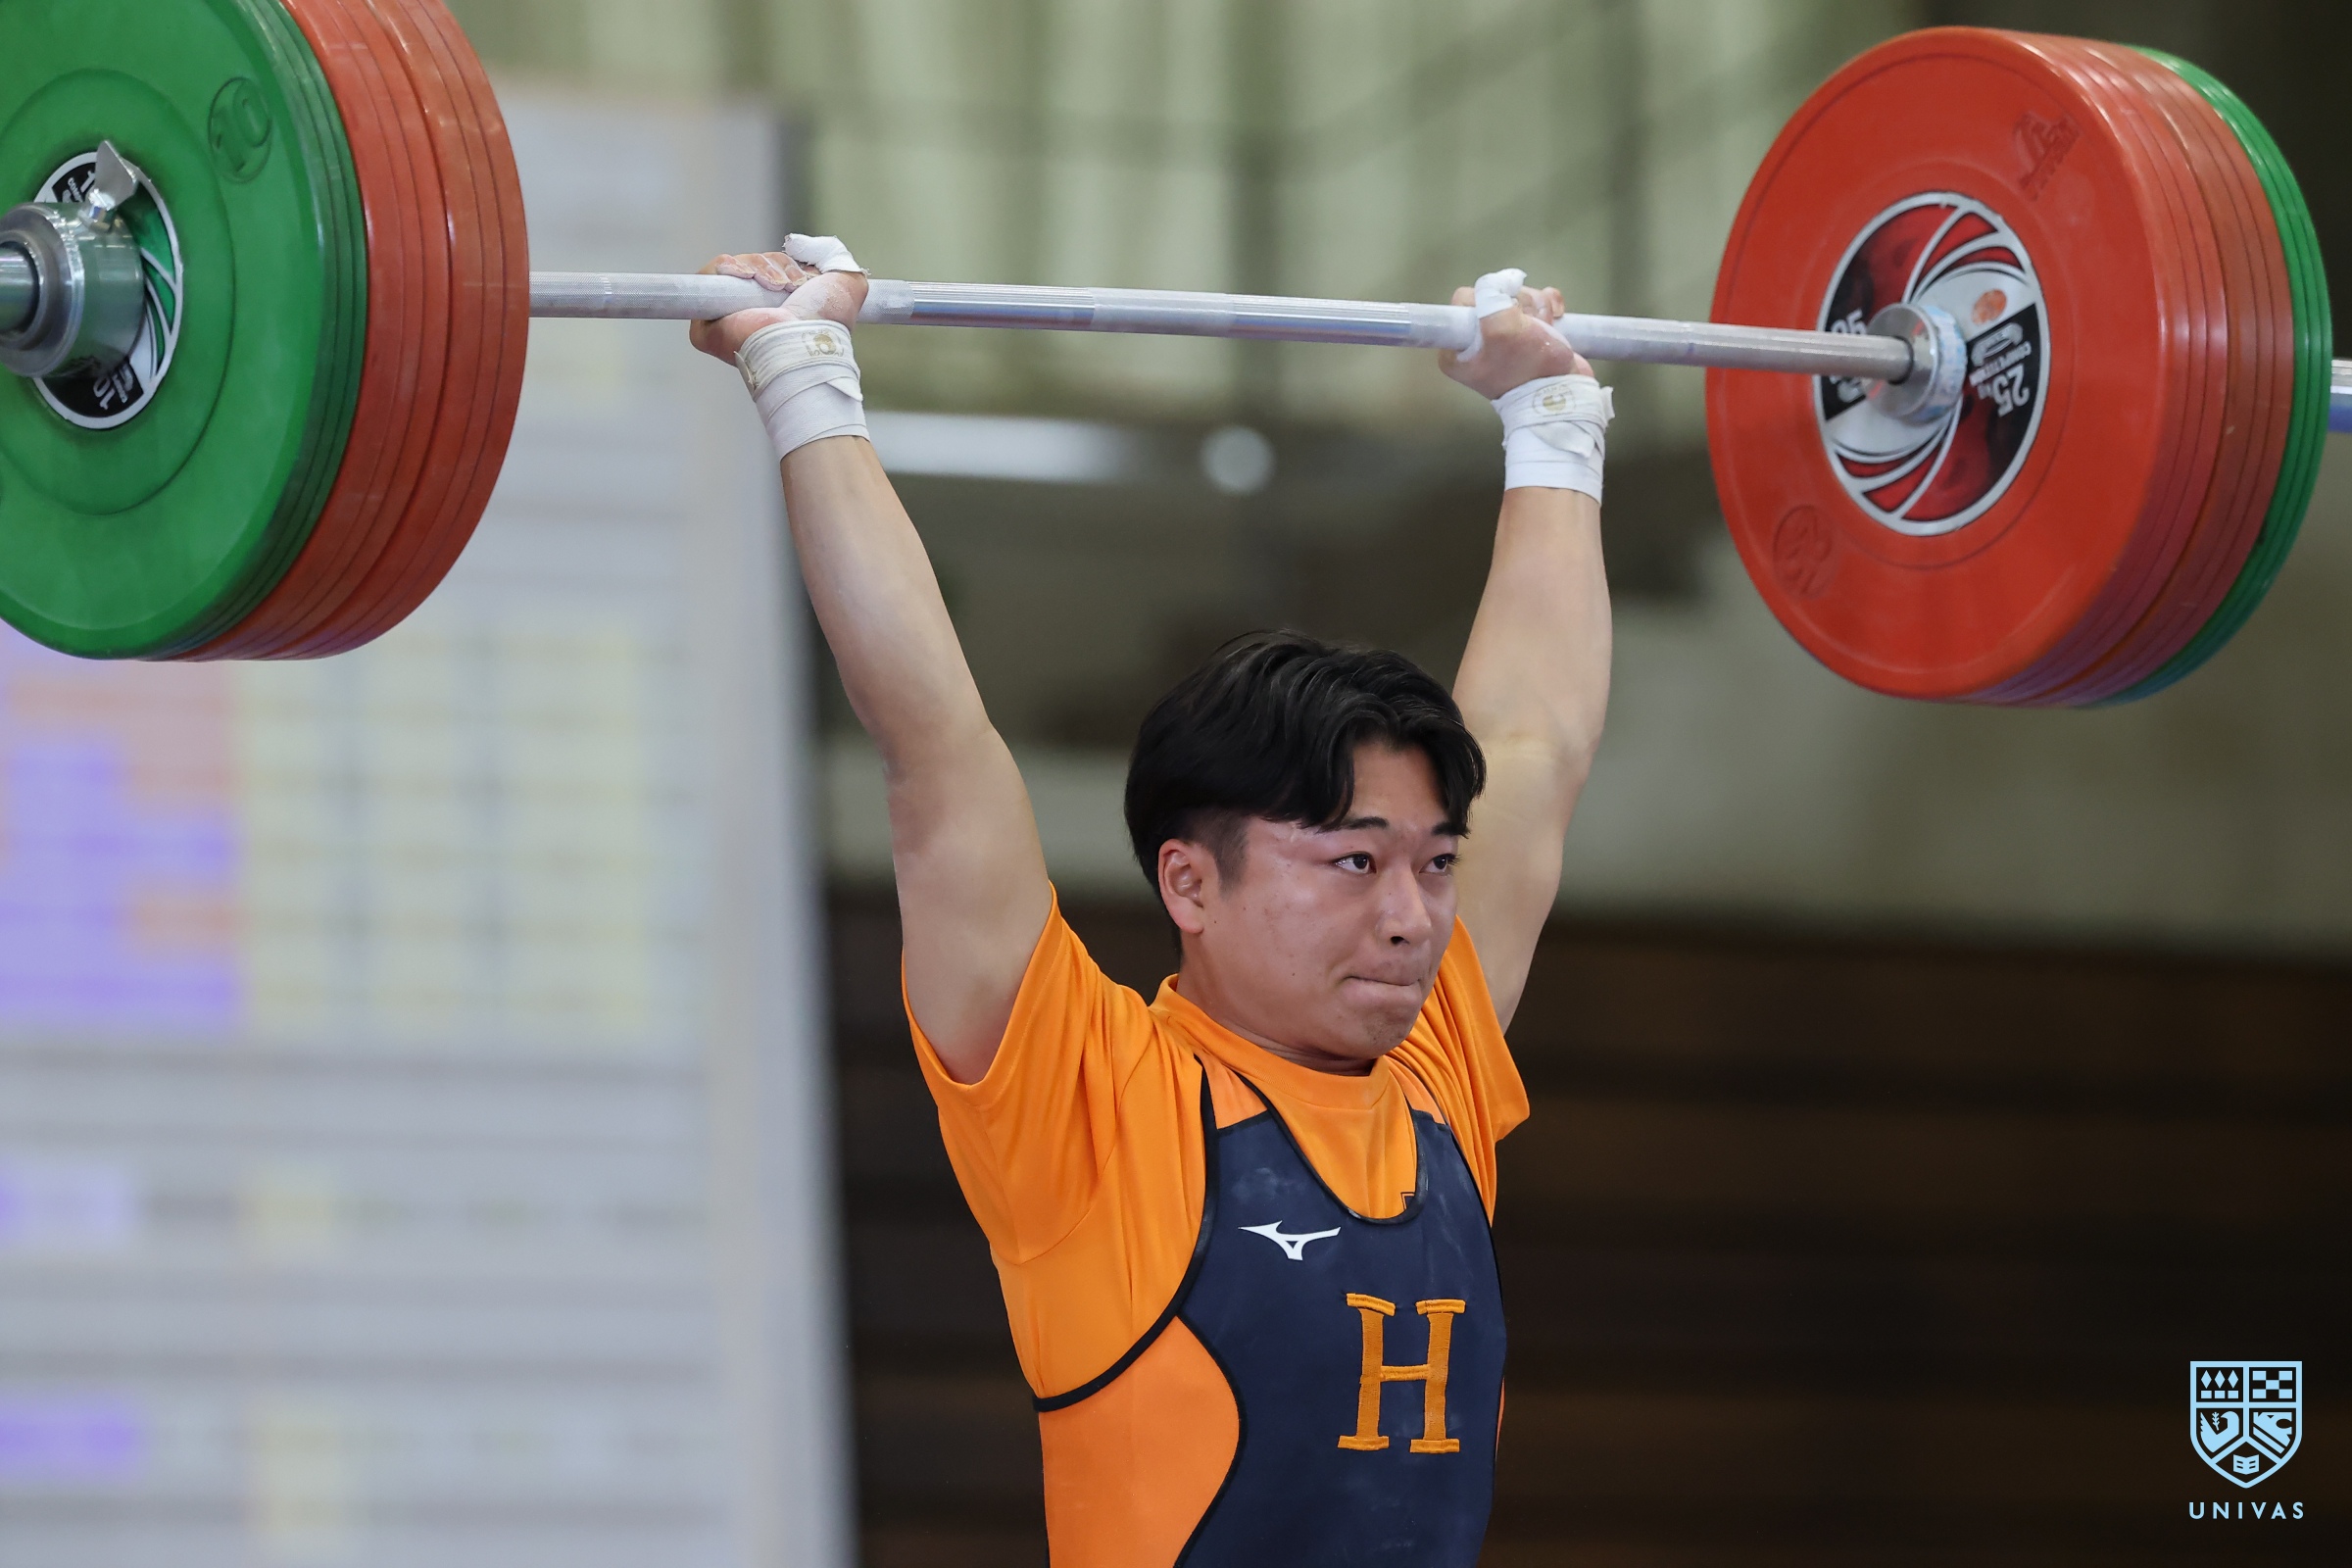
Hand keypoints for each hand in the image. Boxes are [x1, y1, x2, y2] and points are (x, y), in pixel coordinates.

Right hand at [688, 249, 869, 361]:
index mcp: (780, 313)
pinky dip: (728, 267)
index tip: (797, 278)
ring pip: (732, 268)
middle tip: (788, 284)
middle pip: (752, 267)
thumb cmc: (825, 323)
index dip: (781, 266)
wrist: (802, 340)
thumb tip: (808, 246)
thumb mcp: (847, 283)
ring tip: (775, 286)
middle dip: (771, 265)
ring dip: (757, 266)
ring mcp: (727, 320)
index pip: (770, 273)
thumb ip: (836, 259)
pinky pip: (707, 277)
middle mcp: (753, 317)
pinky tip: (748, 278)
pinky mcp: (705, 324)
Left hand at [1439, 281, 1591, 398]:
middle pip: (1497, 294)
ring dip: (1538, 307)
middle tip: (1528, 325)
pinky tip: (1557, 318)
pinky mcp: (1532, 333)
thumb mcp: (1500, 328)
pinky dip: (1551, 307)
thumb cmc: (1526, 368)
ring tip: (1546, 329)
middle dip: (1519, 304)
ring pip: (1521, 297)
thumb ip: (1490, 295)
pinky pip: (1540, 304)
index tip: (1504, 314)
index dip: (1488, 298)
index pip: (1465, 299)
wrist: (1563, 395)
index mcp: (1458, 347)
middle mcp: (1479, 341)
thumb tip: (1503, 279)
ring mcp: (1508, 337)